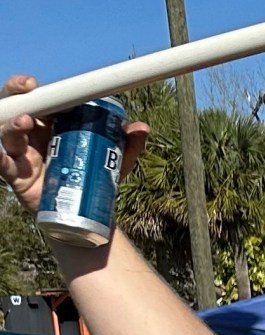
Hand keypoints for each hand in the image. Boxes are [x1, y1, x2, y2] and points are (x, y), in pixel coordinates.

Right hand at [3, 77, 149, 217]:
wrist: (83, 214)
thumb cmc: (92, 179)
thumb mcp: (115, 162)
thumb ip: (127, 145)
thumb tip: (141, 127)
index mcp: (51, 123)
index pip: (38, 99)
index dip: (31, 87)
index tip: (36, 82)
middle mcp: (32, 133)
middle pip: (15, 106)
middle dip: (16, 93)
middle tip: (29, 88)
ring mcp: (21, 153)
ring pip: (7, 132)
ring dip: (13, 125)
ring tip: (26, 121)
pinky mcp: (16, 175)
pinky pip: (2, 164)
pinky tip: (1, 154)